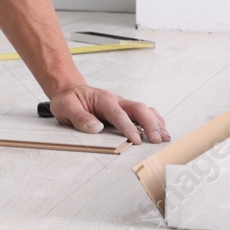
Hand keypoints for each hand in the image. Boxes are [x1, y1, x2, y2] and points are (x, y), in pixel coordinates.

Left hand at [48, 84, 168, 144]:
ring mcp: (121, 104)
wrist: (69, 89)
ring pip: (144, 110)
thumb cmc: (68, 98)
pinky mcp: (124, 110)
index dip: (129, 127)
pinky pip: (143, 112)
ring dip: (155, 123)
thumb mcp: (65, 106)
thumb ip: (79, 117)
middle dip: (150, 124)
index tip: (137, 140)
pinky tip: (160, 129)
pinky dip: (154, 120)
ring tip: (164, 137)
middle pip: (138, 109)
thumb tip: (95, 128)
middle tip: (157, 140)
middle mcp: (115, 100)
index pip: (118, 114)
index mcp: (102, 99)